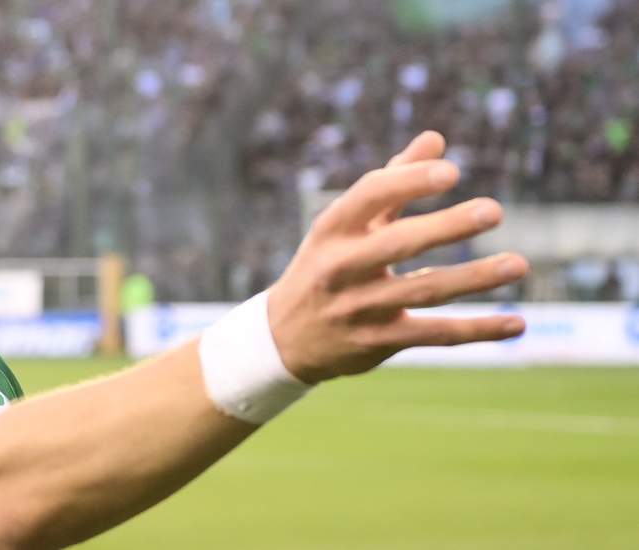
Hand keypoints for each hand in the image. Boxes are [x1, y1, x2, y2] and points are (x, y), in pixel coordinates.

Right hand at [267, 131, 528, 383]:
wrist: (285, 337)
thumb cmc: (325, 265)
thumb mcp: (346, 224)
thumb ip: (392, 182)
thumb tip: (436, 139)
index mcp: (331, 229)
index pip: (369, 196)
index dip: (409, 181)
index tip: (451, 172)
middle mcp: (340, 267)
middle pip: (398, 243)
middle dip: (446, 227)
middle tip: (494, 210)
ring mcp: (359, 307)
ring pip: (423, 290)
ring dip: (474, 278)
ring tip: (519, 264)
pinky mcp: (378, 342)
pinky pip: (434, 335)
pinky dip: (477, 330)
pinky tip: (515, 325)